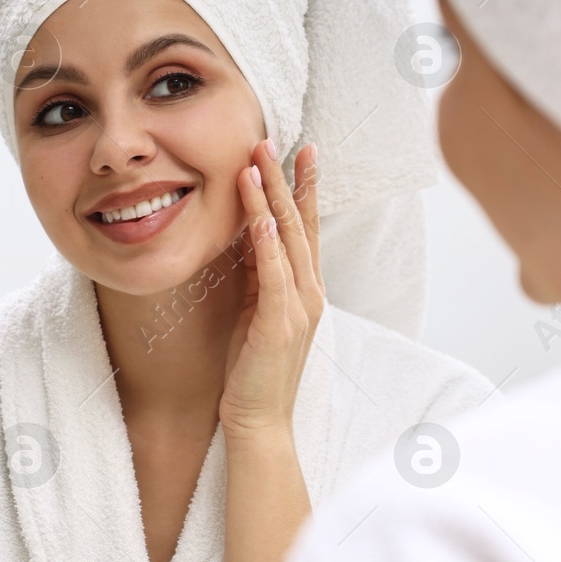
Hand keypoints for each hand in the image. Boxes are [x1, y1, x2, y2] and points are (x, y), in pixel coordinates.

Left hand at [219, 140, 323, 440]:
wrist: (258, 420)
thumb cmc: (254, 369)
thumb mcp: (256, 310)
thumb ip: (259, 275)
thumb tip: (250, 235)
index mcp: (305, 288)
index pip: (305, 227)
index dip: (304, 188)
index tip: (301, 152)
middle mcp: (310, 292)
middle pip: (300, 223)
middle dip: (287, 179)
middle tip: (275, 140)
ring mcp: (298, 307)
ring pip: (287, 240)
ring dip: (273, 198)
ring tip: (259, 162)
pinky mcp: (278, 323)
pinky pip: (274, 274)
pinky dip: (267, 243)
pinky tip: (260, 216)